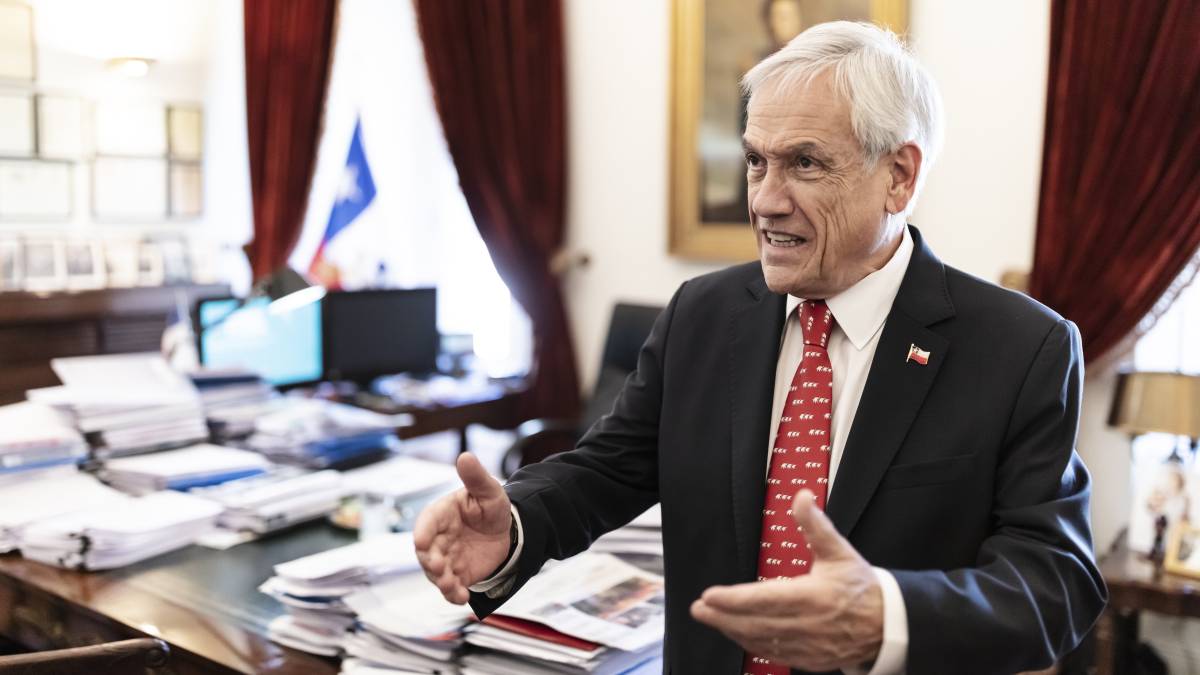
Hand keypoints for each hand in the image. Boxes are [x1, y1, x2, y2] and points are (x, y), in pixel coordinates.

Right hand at [413, 453, 512, 603]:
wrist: (506, 532)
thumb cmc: (490, 507)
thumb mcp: (489, 491)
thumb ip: (476, 477)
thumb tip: (465, 456)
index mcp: (441, 514)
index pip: (427, 522)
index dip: (423, 531)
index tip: (421, 541)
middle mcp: (438, 538)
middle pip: (427, 552)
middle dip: (430, 561)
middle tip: (439, 567)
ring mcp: (446, 558)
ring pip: (436, 573)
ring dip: (441, 581)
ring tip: (452, 586)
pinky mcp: (456, 575)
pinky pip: (451, 588)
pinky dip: (453, 594)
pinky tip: (463, 598)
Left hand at [690, 489, 882, 670]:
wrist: (889, 623)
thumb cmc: (860, 586)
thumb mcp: (838, 551)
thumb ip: (815, 525)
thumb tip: (801, 497)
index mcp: (813, 597)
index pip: (764, 600)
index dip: (734, 599)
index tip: (710, 595)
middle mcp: (808, 625)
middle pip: (755, 624)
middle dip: (722, 617)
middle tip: (698, 609)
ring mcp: (809, 646)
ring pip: (761, 641)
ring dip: (733, 631)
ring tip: (711, 619)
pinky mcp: (811, 660)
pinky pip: (774, 654)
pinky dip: (752, 644)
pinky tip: (738, 635)